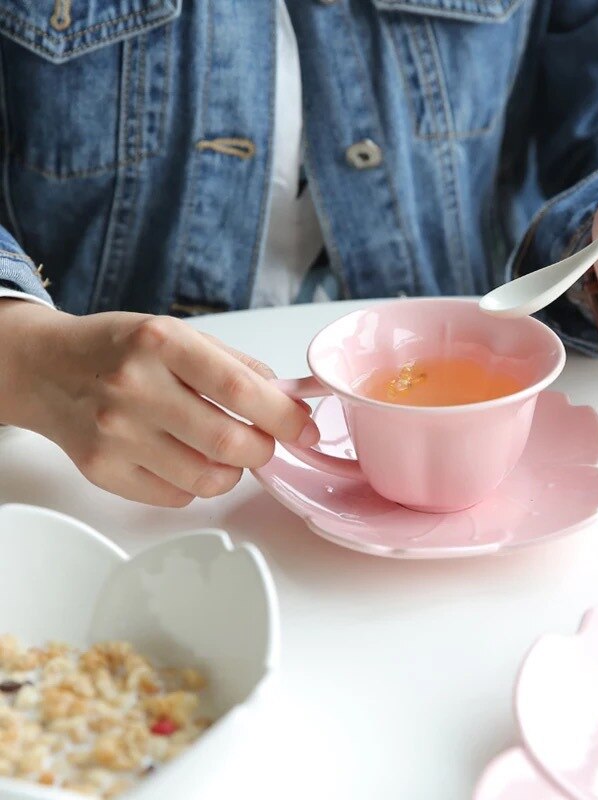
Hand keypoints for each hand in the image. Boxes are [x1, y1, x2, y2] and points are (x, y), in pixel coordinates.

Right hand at [0, 303, 317, 505]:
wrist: (48, 368)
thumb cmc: (120, 349)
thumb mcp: (177, 334)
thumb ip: (235, 365)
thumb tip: (287, 401)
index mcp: (161, 343)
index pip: (240, 388)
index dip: (284, 415)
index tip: (305, 428)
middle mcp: (135, 387)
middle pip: (228, 441)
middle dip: (263, 448)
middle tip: (265, 441)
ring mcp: (115, 433)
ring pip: (206, 479)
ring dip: (233, 472)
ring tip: (226, 451)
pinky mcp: (103, 470)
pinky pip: (176, 497)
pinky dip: (197, 485)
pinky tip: (187, 459)